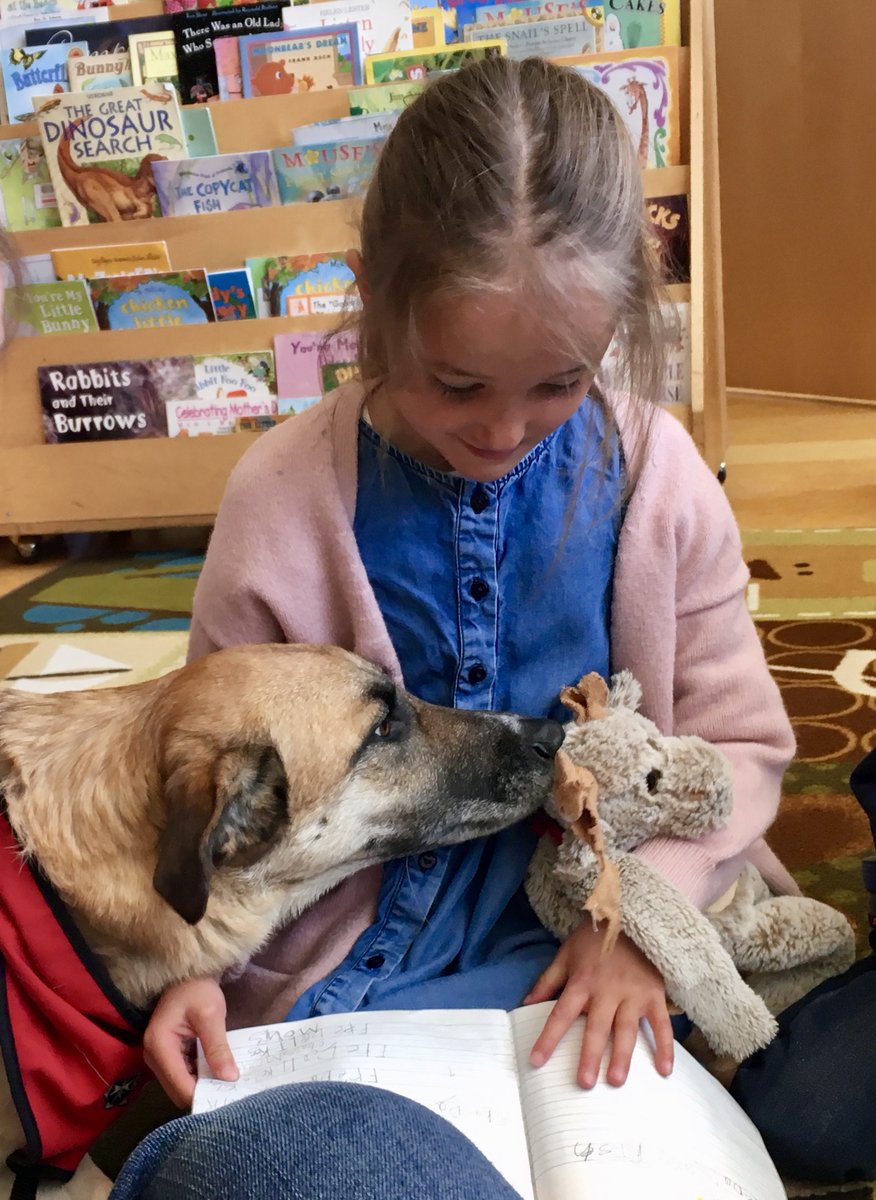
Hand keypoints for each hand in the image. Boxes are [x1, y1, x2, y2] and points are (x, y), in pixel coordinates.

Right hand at [143, 976, 237, 1107]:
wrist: (188, 975)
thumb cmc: (198, 989)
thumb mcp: (211, 1015)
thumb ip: (218, 1048)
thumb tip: (230, 1079)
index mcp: (159, 1045)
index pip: (179, 1085)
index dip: (202, 1096)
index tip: (227, 1098)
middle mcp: (153, 1056)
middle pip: (177, 1090)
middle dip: (202, 1094)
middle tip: (230, 1093)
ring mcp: (159, 1058)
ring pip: (180, 1086)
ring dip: (202, 1087)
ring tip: (226, 1085)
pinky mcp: (167, 1057)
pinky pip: (183, 1076)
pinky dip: (199, 1078)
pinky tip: (217, 1074)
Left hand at [524, 922, 673, 1088]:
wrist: (629, 915)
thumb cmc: (594, 939)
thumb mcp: (566, 954)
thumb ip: (548, 981)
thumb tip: (527, 1005)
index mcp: (582, 982)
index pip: (561, 1014)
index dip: (548, 1038)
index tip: (537, 1061)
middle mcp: (607, 991)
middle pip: (596, 1027)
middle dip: (589, 1056)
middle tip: (584, 1083)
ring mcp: (633, 994)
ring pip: (626, 1029)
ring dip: (622, 1056)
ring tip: (616, 1080)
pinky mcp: (654, 994)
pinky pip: (661, 1024)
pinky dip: (664, 1047)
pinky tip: (664, 1070)